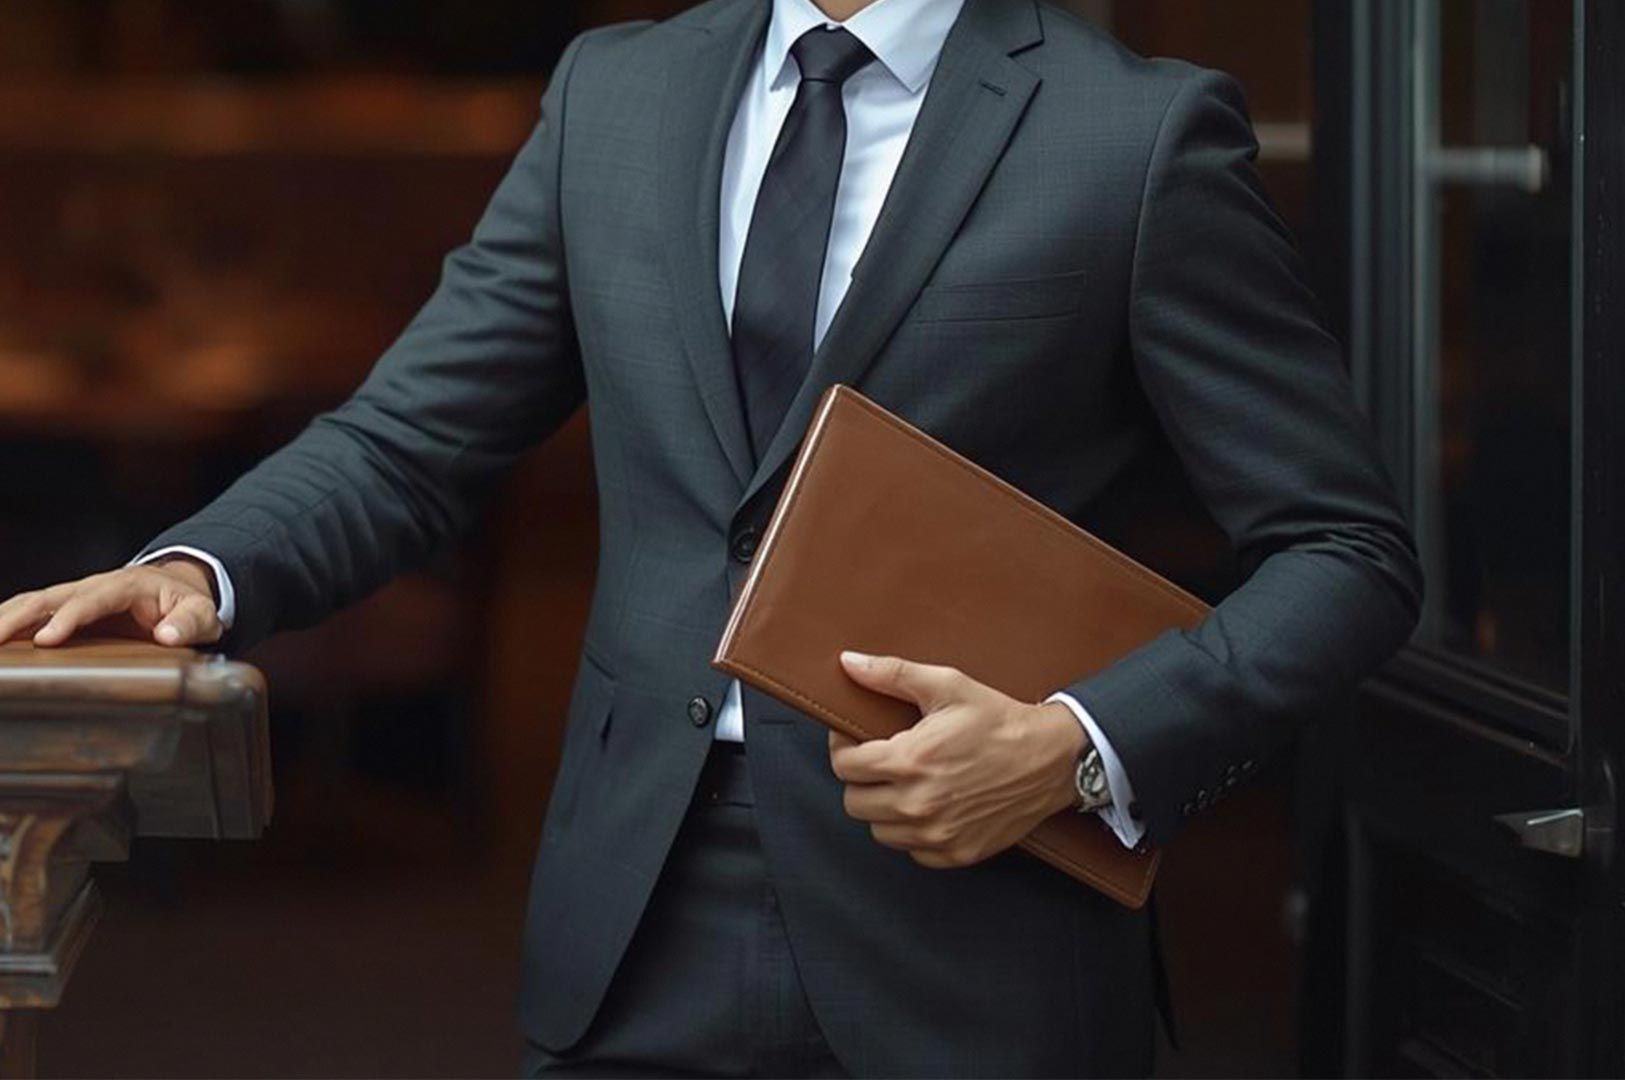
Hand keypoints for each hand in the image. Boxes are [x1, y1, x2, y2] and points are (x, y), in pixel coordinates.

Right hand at [0, 558, 222, 648]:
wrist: (176, 589)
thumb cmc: (187, 605)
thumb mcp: (201, 614)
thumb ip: (189, 623)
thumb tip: (168, 635)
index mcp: (125, 586)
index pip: (91, 600)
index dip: (68, 618)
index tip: (46, 639)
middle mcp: (93, 586)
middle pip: (48, 597)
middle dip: (17, 617)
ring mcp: (75, 596)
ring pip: (31, 603)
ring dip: (3, 619)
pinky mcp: (65, 609)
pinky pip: (30, 613)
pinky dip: (6, 622)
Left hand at [830, 650, 1085, 868]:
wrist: (1053, 759)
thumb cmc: (999, 719)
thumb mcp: (948, 685)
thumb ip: (892, 674)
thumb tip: (849, 663)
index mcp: (909, 761)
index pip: (844, 767)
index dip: (844, 748)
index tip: (856, 739)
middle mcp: (918, 803)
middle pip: (855, 803)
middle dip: (861, 780)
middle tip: (881, 761)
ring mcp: (938, 833)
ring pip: (879, 831)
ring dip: (884, 809)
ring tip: (904, 784)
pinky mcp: (957, 853)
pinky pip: (912, 851)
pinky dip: (913, 832)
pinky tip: (929, 806)